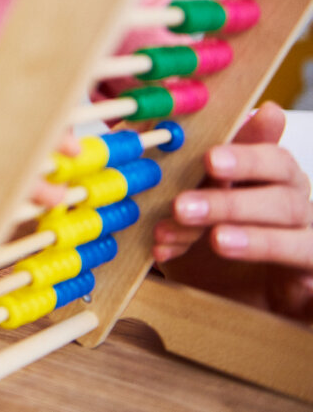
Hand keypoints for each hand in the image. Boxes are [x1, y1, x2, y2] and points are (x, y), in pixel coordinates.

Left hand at [154, 102, 312, 320]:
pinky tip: (282, 284)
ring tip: (216, 241)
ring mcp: (310, 245)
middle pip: (281, 195)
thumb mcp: (188, 214)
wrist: (232, 305)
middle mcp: (296, 209)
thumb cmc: (210, 250)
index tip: (209, 158)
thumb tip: (140, 133)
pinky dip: (300, 281)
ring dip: (255, 238)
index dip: (244, 155)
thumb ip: (175, 177)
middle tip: (182, 207)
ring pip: (300, 237)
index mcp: (271, 182)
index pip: (270, 159)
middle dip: (230, 201)